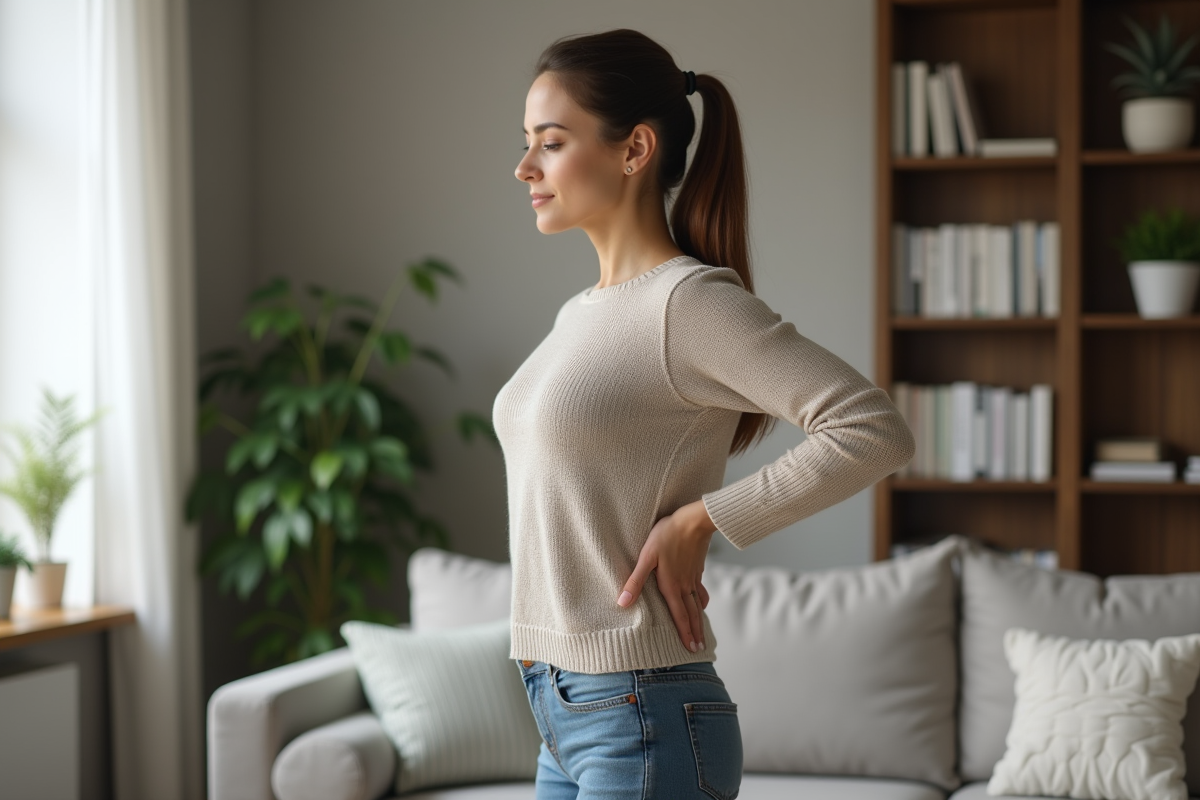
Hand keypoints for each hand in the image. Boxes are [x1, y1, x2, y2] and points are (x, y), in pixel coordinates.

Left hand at [616, 499, 716, 652]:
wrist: (694, 521)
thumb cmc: (667, 535)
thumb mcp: (647, 557)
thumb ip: (635, 581)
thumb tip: (622, 602)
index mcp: (672, 586)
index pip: (679, 615)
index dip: (684, 633)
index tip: (691, 649)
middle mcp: (684, 585)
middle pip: (692, 614)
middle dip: (695, 632)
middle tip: (700, 649)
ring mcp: (693, 577)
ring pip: (697, 603)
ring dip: (699, 619)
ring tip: (702, 631)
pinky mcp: (697, 567)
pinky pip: (700, 590)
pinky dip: (702, 601)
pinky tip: (702, 602)